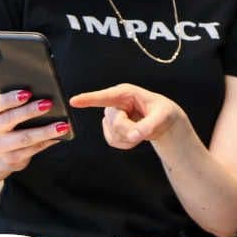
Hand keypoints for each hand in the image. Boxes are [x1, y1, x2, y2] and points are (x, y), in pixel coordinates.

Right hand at [0, 89, 67, 173]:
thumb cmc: (5, 123)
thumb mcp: (4, 111)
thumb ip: (17, 102)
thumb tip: (43, 95)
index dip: (10, 98)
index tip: (27, 92)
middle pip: (10, 119)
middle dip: (30, 111)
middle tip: (48, 104)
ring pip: (24, 138)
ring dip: (45, 131)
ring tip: (62, 125)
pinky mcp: (11, 160)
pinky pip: (32, 150)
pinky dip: (47, 142)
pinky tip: (59, 136)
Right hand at [69, 84, 186, 149]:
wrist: (162, 122)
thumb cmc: (163, 113)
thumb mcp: (161, 117)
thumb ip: (149, 126)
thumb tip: (135, 135)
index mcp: (125, 93)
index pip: (104, 97)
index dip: (88, 99)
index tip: (74, 101)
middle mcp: (115, 103)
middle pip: (115, 123)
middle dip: (131, 130)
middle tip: (145, 128)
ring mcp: (111, 115)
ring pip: (112, 134)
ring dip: (128, 138)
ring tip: (140, 130)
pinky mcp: (110, 127)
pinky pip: (111, 141)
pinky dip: (125, 144)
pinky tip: (133, 136)